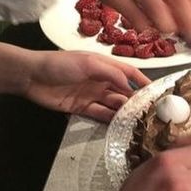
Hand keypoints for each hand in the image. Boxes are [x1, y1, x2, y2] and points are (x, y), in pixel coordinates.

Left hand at [19, 51, 150, 122]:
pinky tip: (122, 127)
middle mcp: (101, 80)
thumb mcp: (88, 63)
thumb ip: (112, 73)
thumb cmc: (60, 64)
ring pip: (114, 105)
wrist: (31, 76)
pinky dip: (111, 120)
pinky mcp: (82, 108)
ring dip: (126, 113)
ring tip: (141, 125)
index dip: (144, 82)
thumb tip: (132, 86)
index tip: (159, 94)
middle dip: (137, 102)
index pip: (130, 73)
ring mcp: (92, 95)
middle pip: (124, 92)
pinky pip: (101, 115)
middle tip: (153, 115)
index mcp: (104, 65)